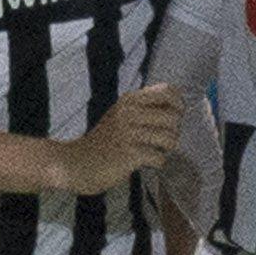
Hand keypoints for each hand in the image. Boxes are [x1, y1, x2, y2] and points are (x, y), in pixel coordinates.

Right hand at [59, 84, 183, 194]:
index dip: (178, 105)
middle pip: (174, 117)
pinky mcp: (129, 153)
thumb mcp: (122, 115)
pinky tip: (146, 162)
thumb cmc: (105, 141)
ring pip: (170, 138)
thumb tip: (178, 103)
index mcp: (129, 100)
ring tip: (155, 150)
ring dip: (167, 148)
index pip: (168, 91)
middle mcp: (129, 112)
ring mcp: (129, 132)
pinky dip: (157, 162)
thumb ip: (145, 107)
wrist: (77, 163)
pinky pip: (160, 157)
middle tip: (162, 140)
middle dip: (174, 131)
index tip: (174, 116)